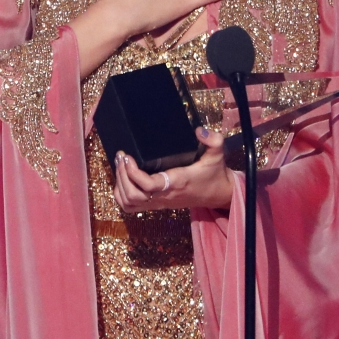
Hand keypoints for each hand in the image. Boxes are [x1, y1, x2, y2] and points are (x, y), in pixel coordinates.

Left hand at [113, 127, 232, 211]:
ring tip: (120, 165)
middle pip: (134, 195)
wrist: (217, 194)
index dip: (133, 173)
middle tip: (121, 157)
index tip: (128, 156)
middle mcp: (165, 195)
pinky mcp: (157, 204)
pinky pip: (132, 207)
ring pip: (130, 202)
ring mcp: (160, 202)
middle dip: (122, 176)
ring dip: (120, 184)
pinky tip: (122, 179)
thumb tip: (199, 131)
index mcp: (177, 181)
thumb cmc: (214, 173)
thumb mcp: (217, 154)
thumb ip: (213, 140)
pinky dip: (122, 195)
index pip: (149, 185)